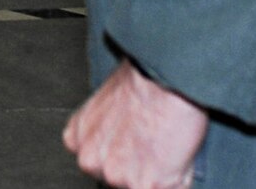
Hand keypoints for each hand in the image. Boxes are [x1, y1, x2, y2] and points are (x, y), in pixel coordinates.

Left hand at [63, 60, 208, 188]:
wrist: (165, 78)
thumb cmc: (144, 79)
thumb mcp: (108, 101)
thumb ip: (107, 130)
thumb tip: (122, 141)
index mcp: (78, 138)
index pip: (98, 163)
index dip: (121, 156)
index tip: (132, 150)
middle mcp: (90, 160)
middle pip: (118, 178)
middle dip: (138, 166)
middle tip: (154, 143)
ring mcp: (115, 176)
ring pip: (141, 187)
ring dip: (158, 173)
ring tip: (167, 144)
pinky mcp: (143, 186)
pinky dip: (177, 179)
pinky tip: (176, 154)